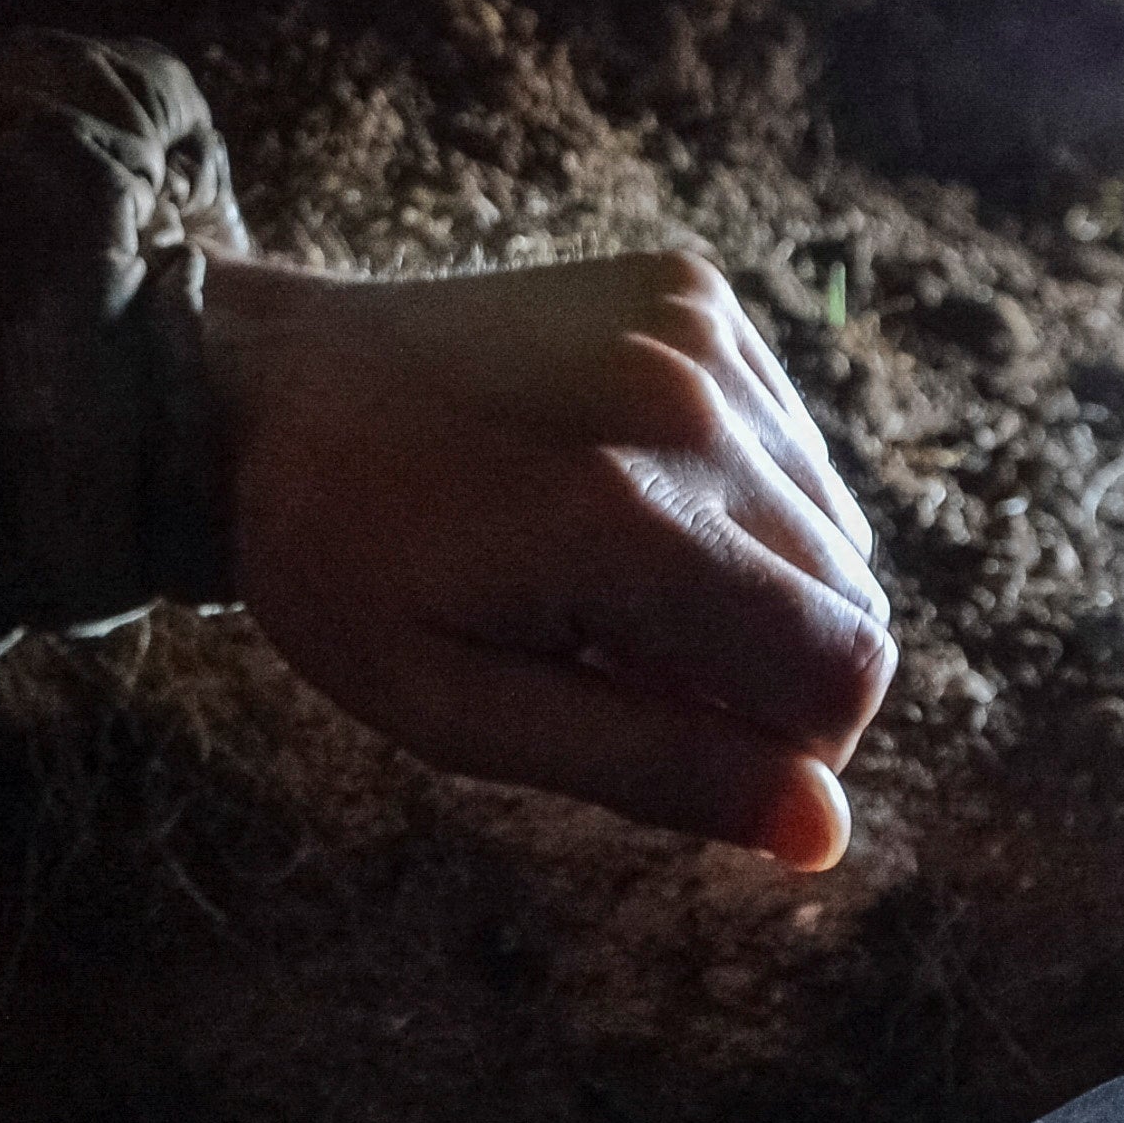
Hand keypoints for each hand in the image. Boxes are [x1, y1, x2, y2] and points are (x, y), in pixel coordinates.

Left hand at [207, 252, 894, 869]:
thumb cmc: (345, 568)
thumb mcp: (460, 710)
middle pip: (854, 599)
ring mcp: (698, 332)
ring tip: (608, 577)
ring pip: (833, 523)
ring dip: (754, 581)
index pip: (844, 670)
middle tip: (620, 662)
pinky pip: (788, 438)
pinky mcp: (694, 291)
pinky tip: (618, 491)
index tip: (684, 744)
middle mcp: (691, 406)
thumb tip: (826, 832)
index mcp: (632, 520)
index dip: (792, 748)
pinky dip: (734, 492)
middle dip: (767, 668)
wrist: (269, 385)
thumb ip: (653, 768)